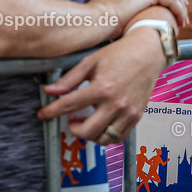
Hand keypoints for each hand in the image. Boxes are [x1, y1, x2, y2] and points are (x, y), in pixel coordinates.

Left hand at [37, 31, 167, 144]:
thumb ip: (69, 79)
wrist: (148, 52)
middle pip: (87, 131)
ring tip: (86, 122)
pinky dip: (106, 136)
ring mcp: (128, 112)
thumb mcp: (91, 61)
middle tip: (70, 119)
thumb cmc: (121, 54)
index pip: (69, 106)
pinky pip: (118, 137)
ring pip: (104, 139)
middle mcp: (116, 103)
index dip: (51, 112)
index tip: (43, 114)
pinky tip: (101, 124)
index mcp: (102, 88)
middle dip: (73, 128)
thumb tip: (50, 90)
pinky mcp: (136, 116)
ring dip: (90, 135)